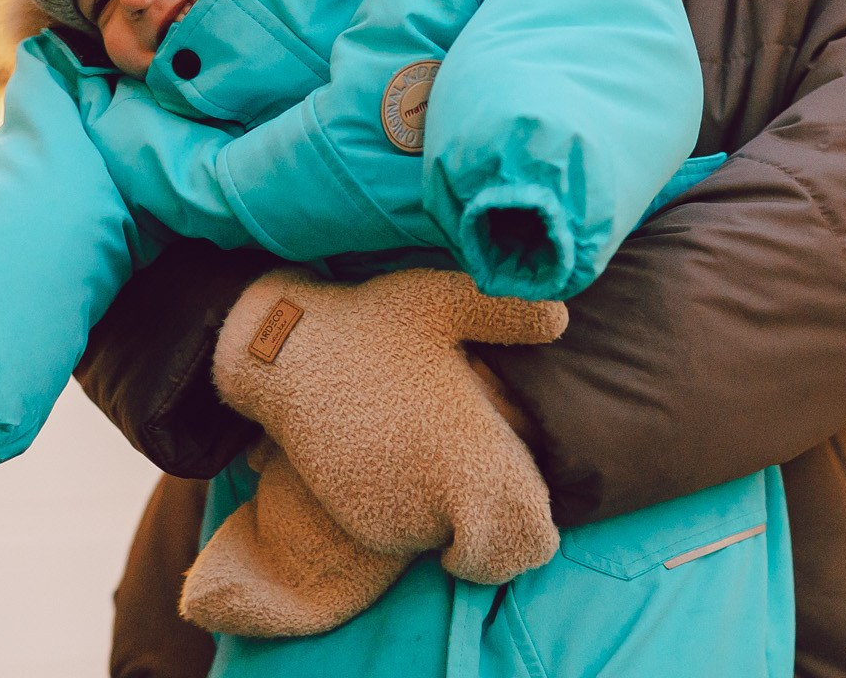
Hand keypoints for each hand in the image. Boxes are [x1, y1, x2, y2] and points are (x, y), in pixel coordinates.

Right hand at [211, 266, 564, 578]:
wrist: (283, 351)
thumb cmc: (373, 323)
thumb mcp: (446, 300)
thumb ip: (511, 312)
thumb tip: (561, 318)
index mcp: (473, 463)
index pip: (531, 543)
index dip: (534, 525)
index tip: (522, 486)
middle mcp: (435, 507)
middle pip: (491, 546)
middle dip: (493, 516)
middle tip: (480, 461)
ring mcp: (394, 522)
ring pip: (445, 540)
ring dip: (449, 510)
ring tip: (433, 448)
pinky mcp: (359, 525)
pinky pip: (405, 534)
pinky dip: (412, 510)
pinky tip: (403, 457)